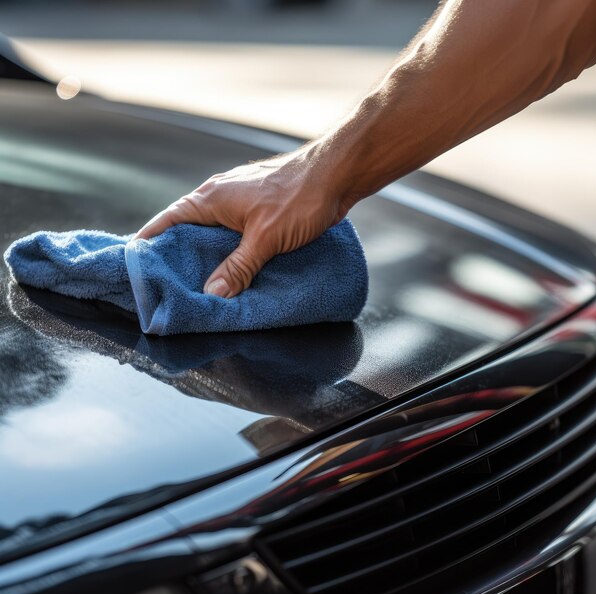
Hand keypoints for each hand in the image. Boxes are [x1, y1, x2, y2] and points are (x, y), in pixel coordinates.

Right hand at [134, 143, 354, 297]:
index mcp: (211, 198)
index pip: (168, 221)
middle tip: (171, 284)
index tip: (137, 263)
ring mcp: (240, 202)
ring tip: (203, 284)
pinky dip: (231, 251)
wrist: (336, 174)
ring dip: (209, 256)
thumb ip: (238, 267)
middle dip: (180, 256)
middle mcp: (220, 197)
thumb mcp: (265, 238)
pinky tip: (236, 270)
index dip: (151, 242)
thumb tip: (212, 294)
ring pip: (214, 233)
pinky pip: (236, 234)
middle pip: (188, 230)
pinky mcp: (259, 209)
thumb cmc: (300, 196)